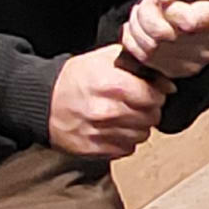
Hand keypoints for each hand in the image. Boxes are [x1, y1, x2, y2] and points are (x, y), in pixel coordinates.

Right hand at [46, 44, 168, 158]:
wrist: (43, 102)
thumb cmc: (74, 79)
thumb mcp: (103, 59)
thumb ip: (136, 64)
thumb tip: (165, 80)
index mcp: (111, 85)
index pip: (154, 96)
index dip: (156, 93)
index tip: (150, 91)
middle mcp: (107, 111)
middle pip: (151, 117)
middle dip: (149, 109)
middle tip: (135, 103)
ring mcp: (100, 133)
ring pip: (142, 135)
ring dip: (137, 126)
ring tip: (122, 115)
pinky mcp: (95, 150)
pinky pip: (126, 149)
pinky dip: (124, 140)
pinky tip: (113, 128)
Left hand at [120, 0, 208, 80]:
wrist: (183, 11)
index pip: (188, 20)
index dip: (168, 9)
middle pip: (163, 34)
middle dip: (146, 15)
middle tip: (150, 5)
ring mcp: (198, 60)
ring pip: (150, 47)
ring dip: (139, 28)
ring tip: (147, 17)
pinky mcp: (179, 71)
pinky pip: (144, 58)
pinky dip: (137, 42)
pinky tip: (145, 32)